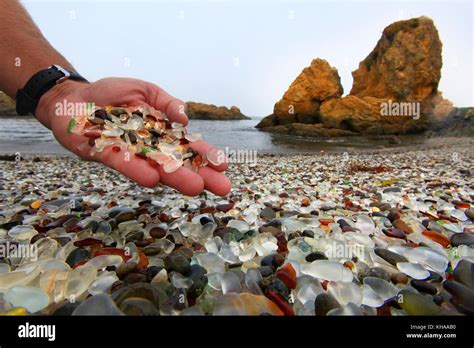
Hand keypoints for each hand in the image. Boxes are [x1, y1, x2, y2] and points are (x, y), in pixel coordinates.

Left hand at [35, 78, 230, 195]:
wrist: (75, 97)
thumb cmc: (111, 94)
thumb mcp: (145, 90)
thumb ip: (167, 102)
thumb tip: (186, 120)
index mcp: (161, 133)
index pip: (188, 146)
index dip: (206, 156)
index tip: (224, 166)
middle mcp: (149, 147)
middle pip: (178, 162)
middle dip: (200, 175)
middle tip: (222, 189)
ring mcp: (130, 152)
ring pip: (156, 167)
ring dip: (175, 177)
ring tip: (195, 188)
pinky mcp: (106, 154)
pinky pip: (124, 162)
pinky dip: (137, 170)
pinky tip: (153, 180)